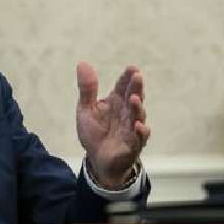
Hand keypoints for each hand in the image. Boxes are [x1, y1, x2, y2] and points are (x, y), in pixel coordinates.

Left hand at [75, 62, 149, 187]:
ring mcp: (131, 128)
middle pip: (134, 97)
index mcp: (116, 101)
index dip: (127, 77)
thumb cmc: (94, 132)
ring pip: (138, 116)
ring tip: (134, 99)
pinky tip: (138, 126)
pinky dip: (141, 132)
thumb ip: (87, 88)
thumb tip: (82, 63)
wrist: (97, 160)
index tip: (131, 68)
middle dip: (137, 87)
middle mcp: (127, 112)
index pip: (123, 86)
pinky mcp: (133, 145)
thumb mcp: (86, 109)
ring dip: (137, 108)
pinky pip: (139, 138)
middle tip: (137, 76)